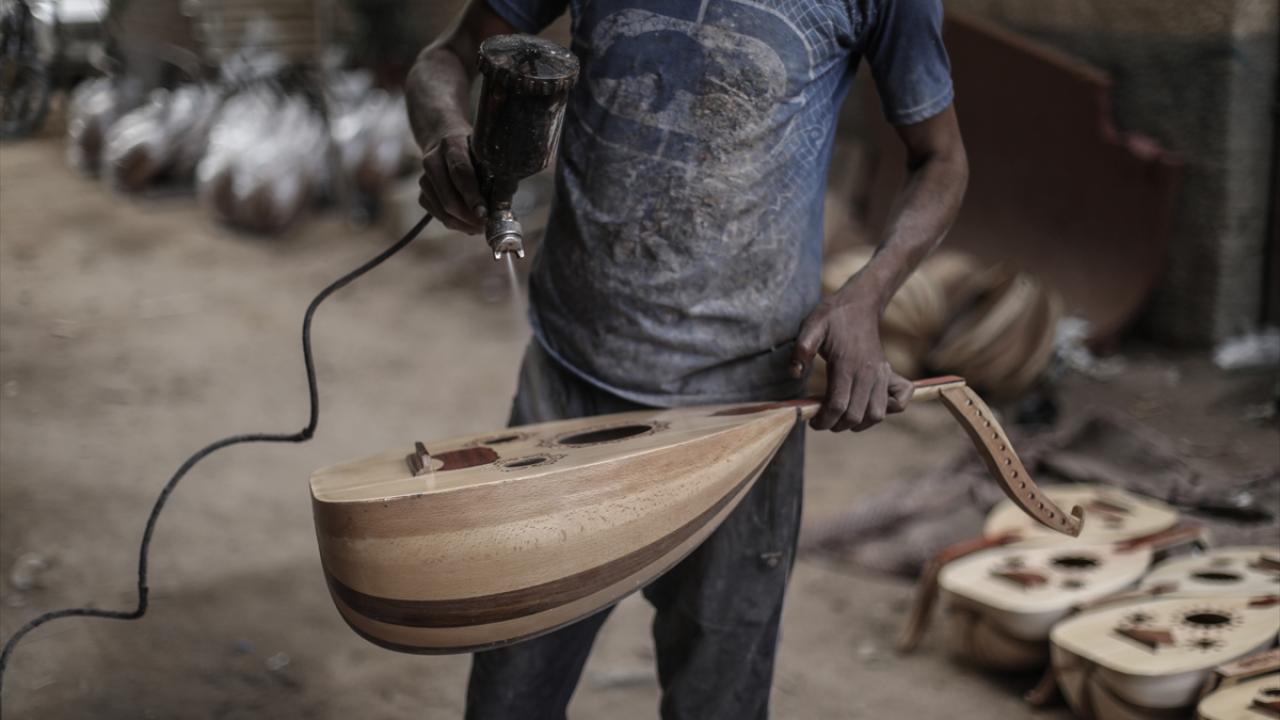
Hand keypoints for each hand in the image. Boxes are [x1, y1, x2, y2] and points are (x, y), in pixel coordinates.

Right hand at [419, 133, 485, 233]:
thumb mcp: (486, 157)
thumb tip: (501, 206)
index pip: (460, 172)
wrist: (447, 147)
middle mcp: (433, 161)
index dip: (472, 196)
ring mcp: (424, 179)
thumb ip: (495, 178)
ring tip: (481, 226)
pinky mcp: (422, 194)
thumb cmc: (474, 154)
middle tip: (487, 225)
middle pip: (449, 198)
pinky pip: (439, 216)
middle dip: (469, 217)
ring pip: (443, 211)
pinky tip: (470, 223)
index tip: (484, 214)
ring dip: (464, 224)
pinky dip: (456, 224)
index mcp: (452, 145)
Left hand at [790, 293, 913, 430]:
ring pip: (877, 415)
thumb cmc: (833, 316)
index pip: (838, 406)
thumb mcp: (811, 326)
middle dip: (836, 425)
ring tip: (842, 417)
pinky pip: (899, 402)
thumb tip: (795, 374)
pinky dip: (886, 411)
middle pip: (856, 416)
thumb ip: (802, 349)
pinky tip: (866, 407)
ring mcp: (882, 375)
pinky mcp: (889, 374)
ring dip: (858, 423)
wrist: (859, 304)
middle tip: (823, 420)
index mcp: (847, 365)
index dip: (823, 420)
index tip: (812, 421)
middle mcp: (869, 373)